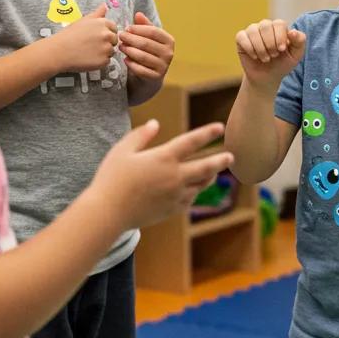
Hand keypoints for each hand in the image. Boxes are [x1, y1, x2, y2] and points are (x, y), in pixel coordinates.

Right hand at [50, 4, 117, 71]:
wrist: (59, 51)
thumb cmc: (69, 35)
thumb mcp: (83, 20)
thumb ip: (97, 13)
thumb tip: (105, 5)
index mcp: (103, 23)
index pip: (114, 28)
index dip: (106, 33)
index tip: (96, 36)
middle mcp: (107, 35)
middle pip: (114, 40)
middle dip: (106, 43)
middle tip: (91, 45)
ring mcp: (106, 48)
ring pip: (111, 51)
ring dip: (103, 53)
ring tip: (88, 51)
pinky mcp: (103, 61)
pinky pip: (107, 61)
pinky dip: (100, 62)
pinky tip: (88, 58)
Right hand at [90, 120, 232, 229]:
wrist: (107, 213)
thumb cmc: (111, 179)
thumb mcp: (122, 151)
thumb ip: (140, 135)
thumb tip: (155, 123)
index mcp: (164, 158)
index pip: (191, 142)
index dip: (207, 133)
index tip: (220, 127)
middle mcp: (175, 176)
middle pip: (206, 167)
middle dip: (220, 160)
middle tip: (231, 156)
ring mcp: (175, 195)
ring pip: (201, 185)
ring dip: (209, 177)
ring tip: (214, 172)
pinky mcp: (172, 210)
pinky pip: (189, 200)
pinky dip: (194, 193)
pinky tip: (193, 190)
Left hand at [118, 12, 173, 81]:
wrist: (151, 77)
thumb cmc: (149, 52)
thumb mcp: (148, 38)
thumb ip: (144, 26)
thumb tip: (138, 14)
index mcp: (169, 41)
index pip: (153, 31)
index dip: (138, 29)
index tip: (127, 28)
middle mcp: (169, 53)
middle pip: (146, 43)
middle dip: (131, 39)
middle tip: (120, 36)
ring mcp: (163, 66)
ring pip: (143, 56)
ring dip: (129, 50)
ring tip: (121, 47)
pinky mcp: (156, 77)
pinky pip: (141, 69)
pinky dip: (131, 64)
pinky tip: (125, 60)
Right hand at [235, 19, 305, 89]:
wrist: (267, 77)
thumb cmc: (282, 64)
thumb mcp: (295, 55)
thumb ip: (300, 41)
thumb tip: (292, 31)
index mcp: (279, 27)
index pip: (279, 23)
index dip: (280, 37)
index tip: (281, 50)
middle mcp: (265, 26)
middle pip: (265, 26)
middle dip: (270, 44)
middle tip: (273, 56)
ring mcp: (252, 31)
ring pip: (253, 31)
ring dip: (260, 48)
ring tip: (265, 58)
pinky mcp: (241, 38)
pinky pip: (242, 37)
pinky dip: (249, 49)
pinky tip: (255, 56)